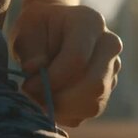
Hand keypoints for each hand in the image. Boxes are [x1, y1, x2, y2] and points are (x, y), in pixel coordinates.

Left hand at [11, 1, 122, 126]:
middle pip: (94, 85)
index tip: (27, 84)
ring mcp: (112, 70)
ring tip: (40, 99)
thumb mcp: (26, 31)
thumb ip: (30, 49)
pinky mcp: (106, 90)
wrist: (50, 31)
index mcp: (90, 23)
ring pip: (94, 104)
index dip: (51, 79)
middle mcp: (109, 45)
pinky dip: (66, 114)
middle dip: (60, 99)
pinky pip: (88, 113)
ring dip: (62, 109)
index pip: (77, 59)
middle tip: (34, 96)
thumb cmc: (36, 29)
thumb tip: (35, 68)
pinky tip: (50, 101)